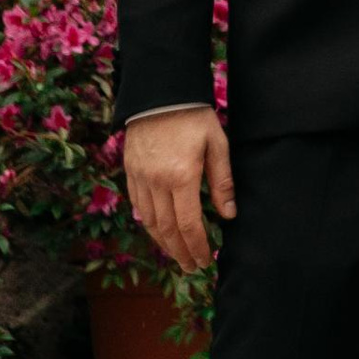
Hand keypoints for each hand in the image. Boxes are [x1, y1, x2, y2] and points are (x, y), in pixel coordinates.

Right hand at [123, 107, 234, 273]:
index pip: (189, 224)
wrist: (159, 92)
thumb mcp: (217, 144)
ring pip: (149, 222)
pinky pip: (138, 206)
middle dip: (181, 253)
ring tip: (177, 255)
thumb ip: (222, 181)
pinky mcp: (130, 172)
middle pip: (167, 230)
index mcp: (182, 176)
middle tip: (192, 267)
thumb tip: (228, 214)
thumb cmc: (194, 116)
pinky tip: (159, 231)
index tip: (206, 260)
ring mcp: (140, 178)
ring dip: (163, 243)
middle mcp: (157, 182)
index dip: (198, 246)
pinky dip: (149, 224)